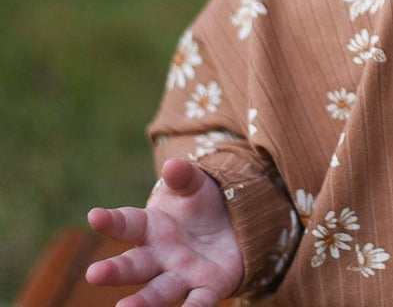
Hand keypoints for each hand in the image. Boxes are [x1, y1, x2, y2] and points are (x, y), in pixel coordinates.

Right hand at [86, 158, 243, 306]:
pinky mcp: (207, 288)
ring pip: (158, 292)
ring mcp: (181, 275)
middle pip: (134, 265)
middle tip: (94, 274)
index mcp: (152, 228)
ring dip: (143, 303)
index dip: (111, 220)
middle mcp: (160, 256)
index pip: (128, 224)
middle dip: (115, 271)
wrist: (233, 224)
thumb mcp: (194, 185)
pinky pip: (198, 302)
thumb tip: (173, 165)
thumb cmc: (201, 205)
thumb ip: (184, 177)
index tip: (94, 215)